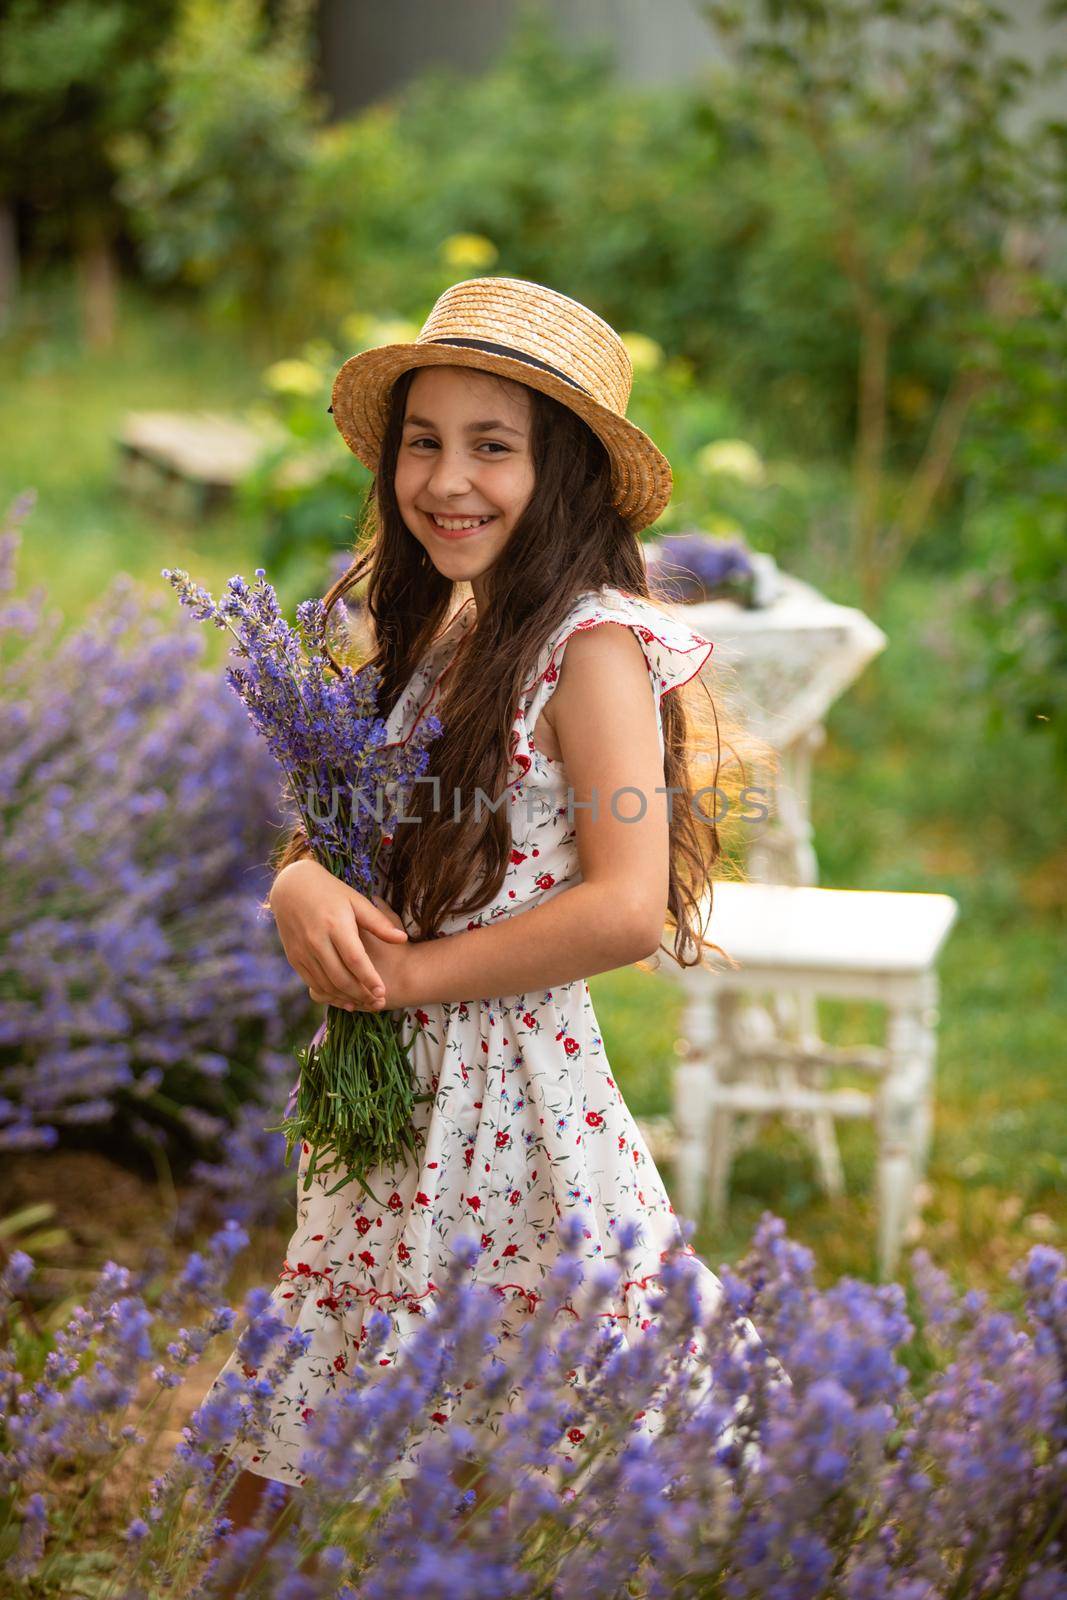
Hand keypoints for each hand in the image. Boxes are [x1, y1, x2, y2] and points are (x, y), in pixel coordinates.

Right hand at [268, 857, 410, 1012]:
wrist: (292, 887)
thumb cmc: (331, 892)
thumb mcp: (356, 901)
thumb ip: (379, 922)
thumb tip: (403, 939)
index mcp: (335, 925)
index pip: (355, 960)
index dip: (369, 979)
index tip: (382, 992)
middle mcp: (316, 940)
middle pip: (340, 977)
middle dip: (360, 993)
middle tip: (376, 1002)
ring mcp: (302, 950)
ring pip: (326, 984)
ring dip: (345, 998)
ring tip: (364, 1003)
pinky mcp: (294, 958)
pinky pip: (312, 983)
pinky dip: (329, 994)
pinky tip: (344, 999)